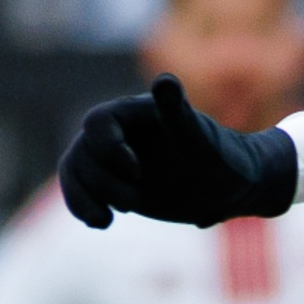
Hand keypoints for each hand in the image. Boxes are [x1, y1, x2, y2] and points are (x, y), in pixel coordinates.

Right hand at [59, 75, 295, 228]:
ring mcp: (111, 160)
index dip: (108, 147)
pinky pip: (81, 192)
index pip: (98, 123)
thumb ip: (176, 112)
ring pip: (75, 172)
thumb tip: (164, 80)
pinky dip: (83, 207)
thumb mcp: (198, 138)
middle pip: (82, 152)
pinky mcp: (111, 183)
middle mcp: (117, 134)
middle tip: (134, 205)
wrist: (227, 187)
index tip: (136, 172)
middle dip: (101, 182)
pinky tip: (101, 223)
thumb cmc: (218, 157)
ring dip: (82, 198)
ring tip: (104, 221)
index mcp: (134, 113)